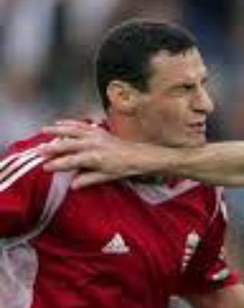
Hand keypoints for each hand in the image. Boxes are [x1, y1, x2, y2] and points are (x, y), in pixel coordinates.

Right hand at [39, 120, 155, 188]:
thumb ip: (88, 179)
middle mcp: (94, 144)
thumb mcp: (107, 177)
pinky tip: (60, 122)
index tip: (45, 168)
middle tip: (38, 151)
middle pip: (68, 144)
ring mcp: (96, 135)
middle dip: (52, 148)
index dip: (57, 165)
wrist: (141, 156)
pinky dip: (70, 122)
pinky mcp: (100, 130)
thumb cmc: (124, 168)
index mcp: (95, 157)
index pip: (71, 161)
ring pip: (73, 131)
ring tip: (43, 130)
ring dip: (57, 130)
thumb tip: (72, 185)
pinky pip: (82, 124)